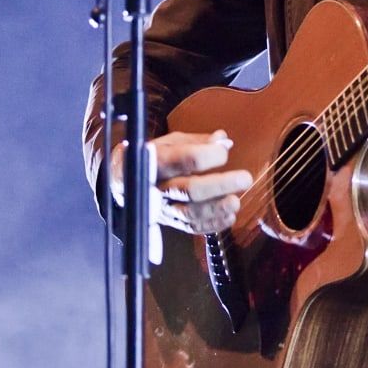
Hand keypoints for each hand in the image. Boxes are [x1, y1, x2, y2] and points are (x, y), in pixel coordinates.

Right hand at [111, 130, 251, 234]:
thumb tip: (223, 140)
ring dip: (217, 209)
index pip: (184, 158)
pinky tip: (230, 217)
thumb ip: (197, 141)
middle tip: (245, 178)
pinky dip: (211, 224)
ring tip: (237, 202)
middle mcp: (157, 187)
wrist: (122, 180)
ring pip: (189, 213)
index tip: (223, 151)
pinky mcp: (167, 222)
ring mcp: (161, 208)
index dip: (209, 155)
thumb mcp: (170, 141)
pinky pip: (190, 227)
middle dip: (220, 185)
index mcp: (156, 160)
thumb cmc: (153, 155)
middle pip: (189, 190)